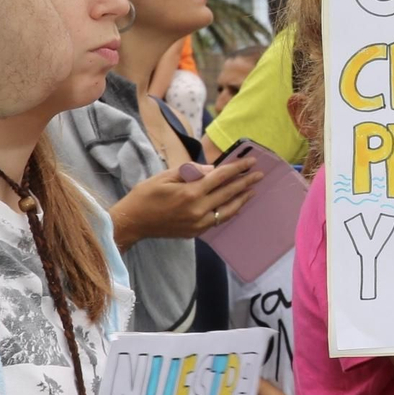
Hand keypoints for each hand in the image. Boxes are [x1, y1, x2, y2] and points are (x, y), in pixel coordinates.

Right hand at [110, 157, 260, 245]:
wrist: (133, 222)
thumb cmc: (146, 195)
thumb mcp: (165, 176)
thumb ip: (190, 171)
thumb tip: (212, 169)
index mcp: (190, 192)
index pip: (221, 177)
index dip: (238, 168)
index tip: (251, 162)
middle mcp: (198, 209)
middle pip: (228, 193)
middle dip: (246, 182)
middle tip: (259, 175)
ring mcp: (198, 223)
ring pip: (228, 210)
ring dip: (242, 199)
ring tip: (253, 190)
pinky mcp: (196, 232)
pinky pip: (218, 220)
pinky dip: (229, 211)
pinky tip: (237, 205)